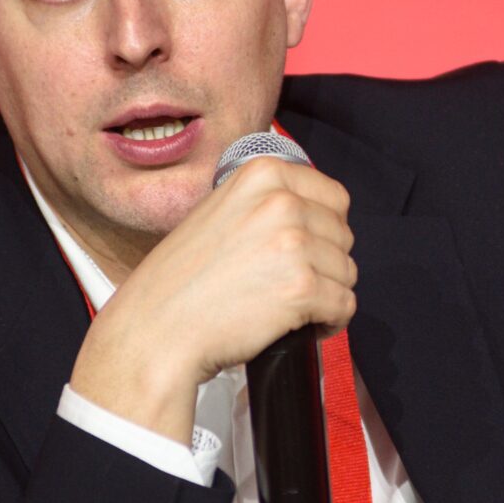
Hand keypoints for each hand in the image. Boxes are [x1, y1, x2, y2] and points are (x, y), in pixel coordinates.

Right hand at [69, 157, 356, 440]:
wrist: (156, 329)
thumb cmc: (182, 281)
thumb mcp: (221, 211)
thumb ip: (267, 203)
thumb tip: (317, 214)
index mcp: (263, 173)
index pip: (334, 197)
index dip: (326, 229)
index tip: (309, 250)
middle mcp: (281, 201)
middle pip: (343, 235)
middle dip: (327, 263)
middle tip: (293, 284)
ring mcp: (293, 244)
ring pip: (347, 272)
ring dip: (328, 294)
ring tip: (293, 307)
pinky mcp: (302, 288)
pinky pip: (344, 305)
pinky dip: (331, 322)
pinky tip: (303, 327)